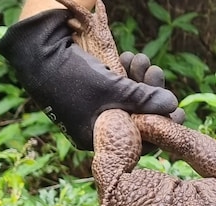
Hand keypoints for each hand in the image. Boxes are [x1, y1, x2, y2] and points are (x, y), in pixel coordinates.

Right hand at [0, 9, 179, 148]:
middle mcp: (96, 127)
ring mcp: (94, 109)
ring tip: (143, 59)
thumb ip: (144, 99)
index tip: (178, 112)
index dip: (160, 126)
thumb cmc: (73, 78)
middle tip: (158, 74)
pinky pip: (118, 88)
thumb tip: (173, 105)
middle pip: (136, 118)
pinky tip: (131, 58)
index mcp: (97, 139)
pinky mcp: (92, 91)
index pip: (138, 142)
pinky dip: (127, 74)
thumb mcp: (113, 90)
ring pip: (128, 100)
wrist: (36, 52)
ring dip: (140, 79)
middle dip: (150, 95)